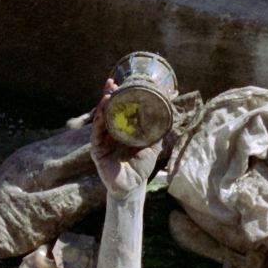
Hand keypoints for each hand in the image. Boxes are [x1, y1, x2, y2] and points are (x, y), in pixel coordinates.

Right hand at [90, 79, 160, 198]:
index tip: (120, 81)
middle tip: (111, 82)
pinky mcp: (97, 151)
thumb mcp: (153, 143)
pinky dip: (99, 123)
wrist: (134, 186)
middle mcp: (110, 132)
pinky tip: (103, 113)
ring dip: (102, 106)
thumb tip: (170, 106)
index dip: (118, 95)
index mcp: (121, 128)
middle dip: (108, 95)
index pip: (118, 108)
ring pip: (100, 120)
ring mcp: (102, 141)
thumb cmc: (141, 165)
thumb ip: (159, 127)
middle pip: (107, 110)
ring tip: (108, 94)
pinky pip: (96, 135)